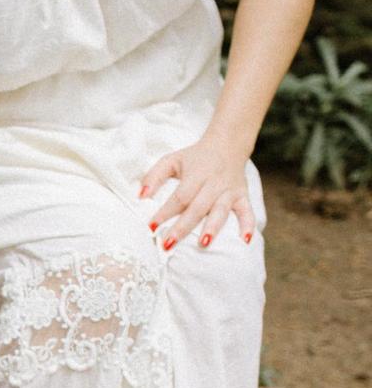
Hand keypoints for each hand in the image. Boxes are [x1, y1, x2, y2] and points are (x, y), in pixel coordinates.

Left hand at [139, 136, 255, 250]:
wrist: (228, 143)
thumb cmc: (195, 156)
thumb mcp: (171, 160)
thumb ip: (154, 176)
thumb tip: (139, 196)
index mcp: (196, 175)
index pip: (179, 197)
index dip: (165, 212)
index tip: (151, 227)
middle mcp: (214, 184)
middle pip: (197, 208)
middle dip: (183, 227)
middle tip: (168, 244)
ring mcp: (229, 191)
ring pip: (221, 211)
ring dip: (213, 228)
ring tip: (203, 244)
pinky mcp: (242, 195)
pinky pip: (247, 212)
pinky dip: (248, 225)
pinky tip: (245, 240)